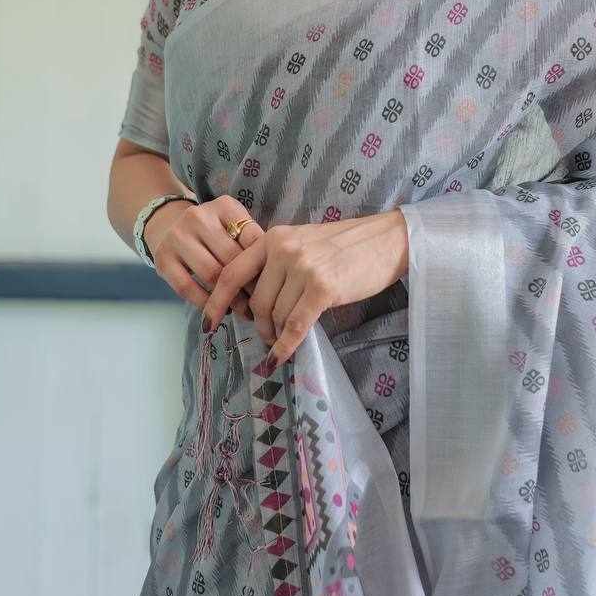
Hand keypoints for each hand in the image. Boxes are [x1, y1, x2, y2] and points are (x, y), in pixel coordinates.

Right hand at [145, 194, 261, 320]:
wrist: (168, 224)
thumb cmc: (212, 229)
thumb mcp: (234, 223)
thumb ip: (252, 241)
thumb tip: (273, 275)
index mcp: (224, 206)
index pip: (252, 237)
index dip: (265, 264)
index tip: (273, 283)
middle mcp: (198, 217)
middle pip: (232, 258)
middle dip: (249, 285)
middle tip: (261, 303)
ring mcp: (178, 237)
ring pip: (211, 274)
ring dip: (229, 298)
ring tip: (242, 310)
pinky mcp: (163, 260)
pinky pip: (188, 288)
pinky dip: (205, 302)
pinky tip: (217, 309)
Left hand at [203, 209, 409, 368]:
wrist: (386, 241)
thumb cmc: (345, 246)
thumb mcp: (302, 243)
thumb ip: (276, 264)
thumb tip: (253, 300)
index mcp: (274, 237)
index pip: (232, 272)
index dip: (216, 301)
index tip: (208, 323)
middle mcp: (284, 250)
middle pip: (255, 302)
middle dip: (259, 325)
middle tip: (267, 335)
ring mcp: (303, 268)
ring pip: (275, 315)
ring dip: (275, 335)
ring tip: (282, 340)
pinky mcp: (323, 289)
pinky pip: (295, 326)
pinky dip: (285, 346)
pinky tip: (281, 357)